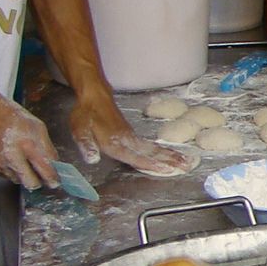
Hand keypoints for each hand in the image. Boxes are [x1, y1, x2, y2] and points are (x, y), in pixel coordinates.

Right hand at [0, 92, 60, 190]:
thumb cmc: (12, 116)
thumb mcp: (36, 126)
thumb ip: (46, 148)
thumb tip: (54, 165)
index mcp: (27, 144)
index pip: (45, 170)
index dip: (53, 179)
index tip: (56, 181)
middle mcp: (12, 157)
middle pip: (31, 183)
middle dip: (39, 181)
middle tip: (41, 174)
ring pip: (18, 180)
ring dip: (23, 174)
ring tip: (22, 159)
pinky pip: (5, 175)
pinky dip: (10, 169)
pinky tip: (9, 156)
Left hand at [70, 89, 189, 175]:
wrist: (94, 96)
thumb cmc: (86, 113)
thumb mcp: (79, 129)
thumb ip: (86, 144)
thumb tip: (92, 159)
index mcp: (115, 143)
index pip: (135, 156)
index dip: (150, 164)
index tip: (167, 169)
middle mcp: (127, 141)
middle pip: (151, 153)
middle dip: (170, 160)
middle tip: (187, 165)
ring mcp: (132, 137)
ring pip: (154, 148)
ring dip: (171, 155)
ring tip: (186, 161)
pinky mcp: (132, 134)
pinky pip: (150, 145)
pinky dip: (163, 150)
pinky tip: (169, 155)